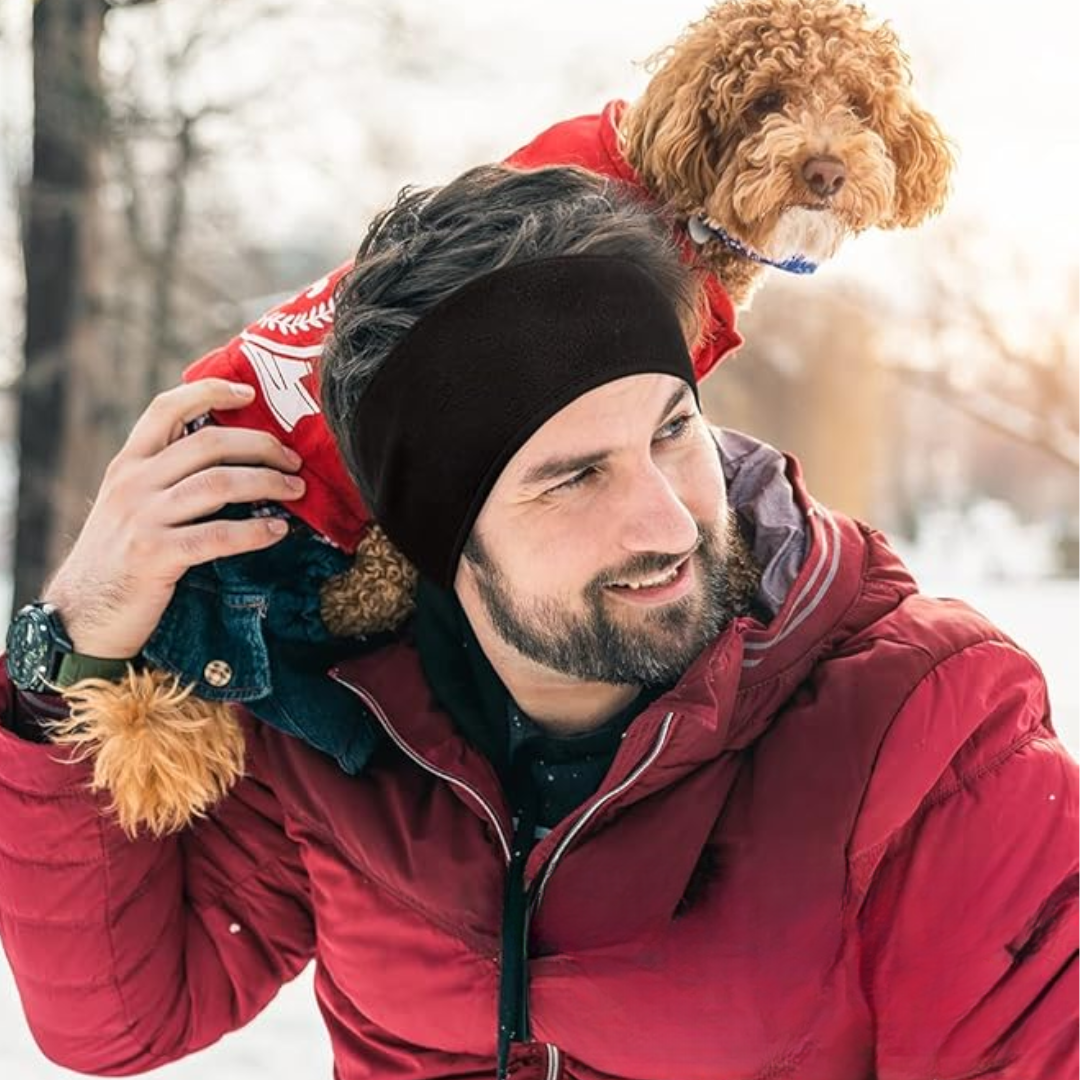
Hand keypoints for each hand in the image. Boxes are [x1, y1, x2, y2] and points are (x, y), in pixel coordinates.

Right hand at [43, 379, 306, 658]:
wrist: (82, 615)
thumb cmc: (120, 558)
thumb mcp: (130, 505)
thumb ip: (165, 477)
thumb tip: (229, 457)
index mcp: (128, 464)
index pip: (166, 408)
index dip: (210, 392)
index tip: (249, 392)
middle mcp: (133, 483)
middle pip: (208, 443)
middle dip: (260, 445)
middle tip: (293, 459)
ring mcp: (142, 518)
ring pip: (218, 484)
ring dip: (267, 483)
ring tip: (297, 490)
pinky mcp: (155, 555)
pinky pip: (217, 535)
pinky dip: (254, 531)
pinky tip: (278, 531)